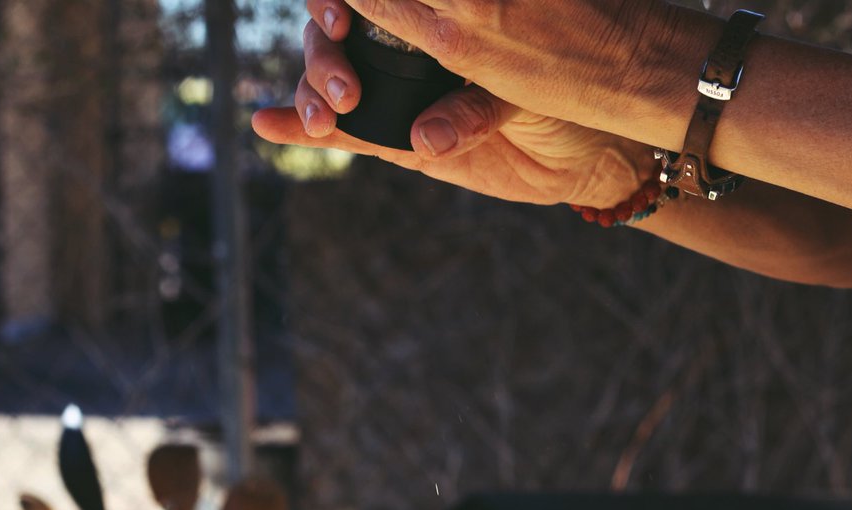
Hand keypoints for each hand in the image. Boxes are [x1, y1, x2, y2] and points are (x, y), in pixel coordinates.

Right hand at [252, 10, 657, 208]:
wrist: (584, 153)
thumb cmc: (564, 99)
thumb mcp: (519, 98)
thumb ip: (471, 111)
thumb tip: (423, 142)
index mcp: (439, 21)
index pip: (377, 1)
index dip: (343, 0)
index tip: (338, 11)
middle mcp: (408, 48)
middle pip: (337, 31)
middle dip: (325, 50)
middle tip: (345, 78)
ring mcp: (397, 92)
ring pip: (332, 77)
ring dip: (312, 88)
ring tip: (324, 118)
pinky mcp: (395, 138)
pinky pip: (345, 129)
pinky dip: (299, 123)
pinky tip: (267, 123)